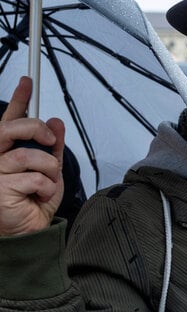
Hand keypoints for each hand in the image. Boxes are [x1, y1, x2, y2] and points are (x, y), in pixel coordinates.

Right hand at [0, 76, 64, 235]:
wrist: (29, 230)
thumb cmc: (34, 200)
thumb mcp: (50, 170)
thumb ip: (52, 147)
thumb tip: (56, 122)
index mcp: (7, 150)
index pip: (10, 119)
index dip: (20, 99)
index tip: (28, 81)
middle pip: (13, 129)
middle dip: (37, 130)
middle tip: (51, 141)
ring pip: (30, 156)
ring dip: (49, 169)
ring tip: (46, 182)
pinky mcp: (0, 189)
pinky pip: (35, 178)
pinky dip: (47, 187)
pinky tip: (39, 195)